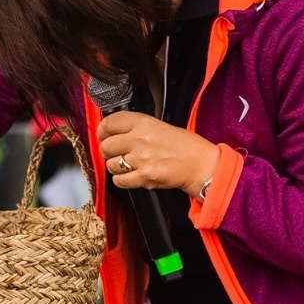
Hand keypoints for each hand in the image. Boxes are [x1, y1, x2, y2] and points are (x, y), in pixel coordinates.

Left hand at [97, 111, 218, 196]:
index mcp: (143, 123)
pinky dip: (122, 180)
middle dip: (109, 151)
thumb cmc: (184, 146)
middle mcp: (140, 139)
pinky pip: (120, 180)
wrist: (200, 164)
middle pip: (106, 146)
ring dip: (116, 167)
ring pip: (111, 165)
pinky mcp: (144, 177)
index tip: (104, 135)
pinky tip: (131, 176)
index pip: (110, 123)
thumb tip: (114, 132)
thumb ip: (136, 127)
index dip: (103, 130)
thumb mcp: (159, 126)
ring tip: (128, 165)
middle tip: (117, 152)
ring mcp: (141, 159)